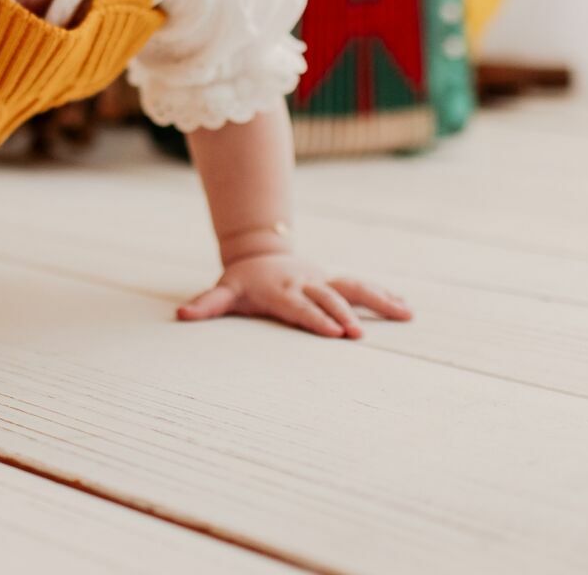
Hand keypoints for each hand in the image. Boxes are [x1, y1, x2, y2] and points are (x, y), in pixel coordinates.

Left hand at [176, 253, 413, 338]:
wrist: (260, 253)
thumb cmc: (243, 281)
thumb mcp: (224, 292)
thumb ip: (206, 305)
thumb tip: (181, 315)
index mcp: (281, 290)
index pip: (299, 306)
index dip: (315, 318)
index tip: (332, 333)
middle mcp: (307, 283)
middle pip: (328, 298)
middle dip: (343, 315)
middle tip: (358, 334)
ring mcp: (324, 281)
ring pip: (354, 288)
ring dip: (378, 301)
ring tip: (404, 314)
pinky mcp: (334, 282)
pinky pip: (362, 288)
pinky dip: (384, 296)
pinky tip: (406, 308)